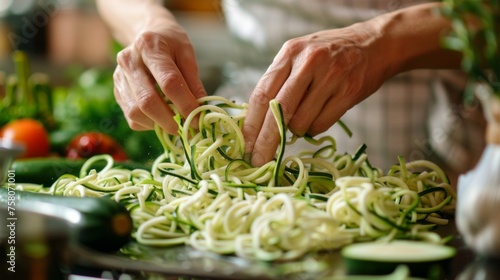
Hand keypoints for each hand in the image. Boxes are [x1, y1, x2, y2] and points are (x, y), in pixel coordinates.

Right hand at [113, 24, 206, 133]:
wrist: (147, 34)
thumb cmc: (171, 43)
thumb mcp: (187, 54)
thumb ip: (194, 82)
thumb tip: (201, 111)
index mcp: (149, 47)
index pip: (169, 82)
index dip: (185, 105)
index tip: (198, 120)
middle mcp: (129, 61)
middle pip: (147, 101)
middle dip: (170, 121)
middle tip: (187, 130)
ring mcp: (119, 77)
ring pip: (136, 112)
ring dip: (159, 125)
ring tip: (176, 124)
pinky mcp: (117, 91)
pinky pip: (131, 117)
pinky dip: (149, 124)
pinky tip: (162, 118)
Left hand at [242, 23, 389, 165]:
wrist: (374, 44)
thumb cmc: (328, 54)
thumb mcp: (299, 56)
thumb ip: (278, 81)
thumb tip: (255, 121)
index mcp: (289, 53)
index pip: (262, 94)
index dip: (250, 124)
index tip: (244, 145)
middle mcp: (308, 62)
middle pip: (278, 111)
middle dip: (265, 141)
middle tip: (257, 160)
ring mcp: (331, 77)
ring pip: (301, 122)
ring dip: (296, 131)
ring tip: (304, 117)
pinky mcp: (349, 92)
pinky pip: (322, 125)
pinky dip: (314, 129)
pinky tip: (319, 116)